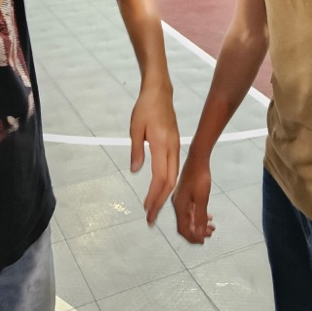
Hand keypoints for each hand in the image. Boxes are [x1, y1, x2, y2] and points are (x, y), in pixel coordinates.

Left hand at [129, 84, 179, 224]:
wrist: (160, 92)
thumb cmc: (145, 108)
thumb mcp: (135, 127)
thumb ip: (136, 150)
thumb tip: (136, 171)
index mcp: (161, 145)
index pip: (160, 177)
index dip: (154, 195)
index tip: (147, 209)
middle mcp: (172, 148)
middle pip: (170, 181)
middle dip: (161, 201)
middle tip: (151, 218)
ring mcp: (176, 146)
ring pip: (174, 176)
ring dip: (164, 193)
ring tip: (154, 207)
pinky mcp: (175, 144)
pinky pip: (174, 168)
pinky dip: (168, 182)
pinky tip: (161, 189)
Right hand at [172, 153, 214, 243]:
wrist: (198, 158)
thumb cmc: (199, 175)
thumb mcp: (202, 198)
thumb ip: (200, 216)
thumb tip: (198, 233)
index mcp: (179, 206)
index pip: (183, 229)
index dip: (192, 238)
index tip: (202, 241)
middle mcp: (178, 204)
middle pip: (185, 225)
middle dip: (197, 232)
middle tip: (209, 235)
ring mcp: (181, 199)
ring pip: (188, 218)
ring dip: (199, 224)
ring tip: (210, 227)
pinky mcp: (186, 194)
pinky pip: (190, 210)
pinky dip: (198, 216)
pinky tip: (207, 216)